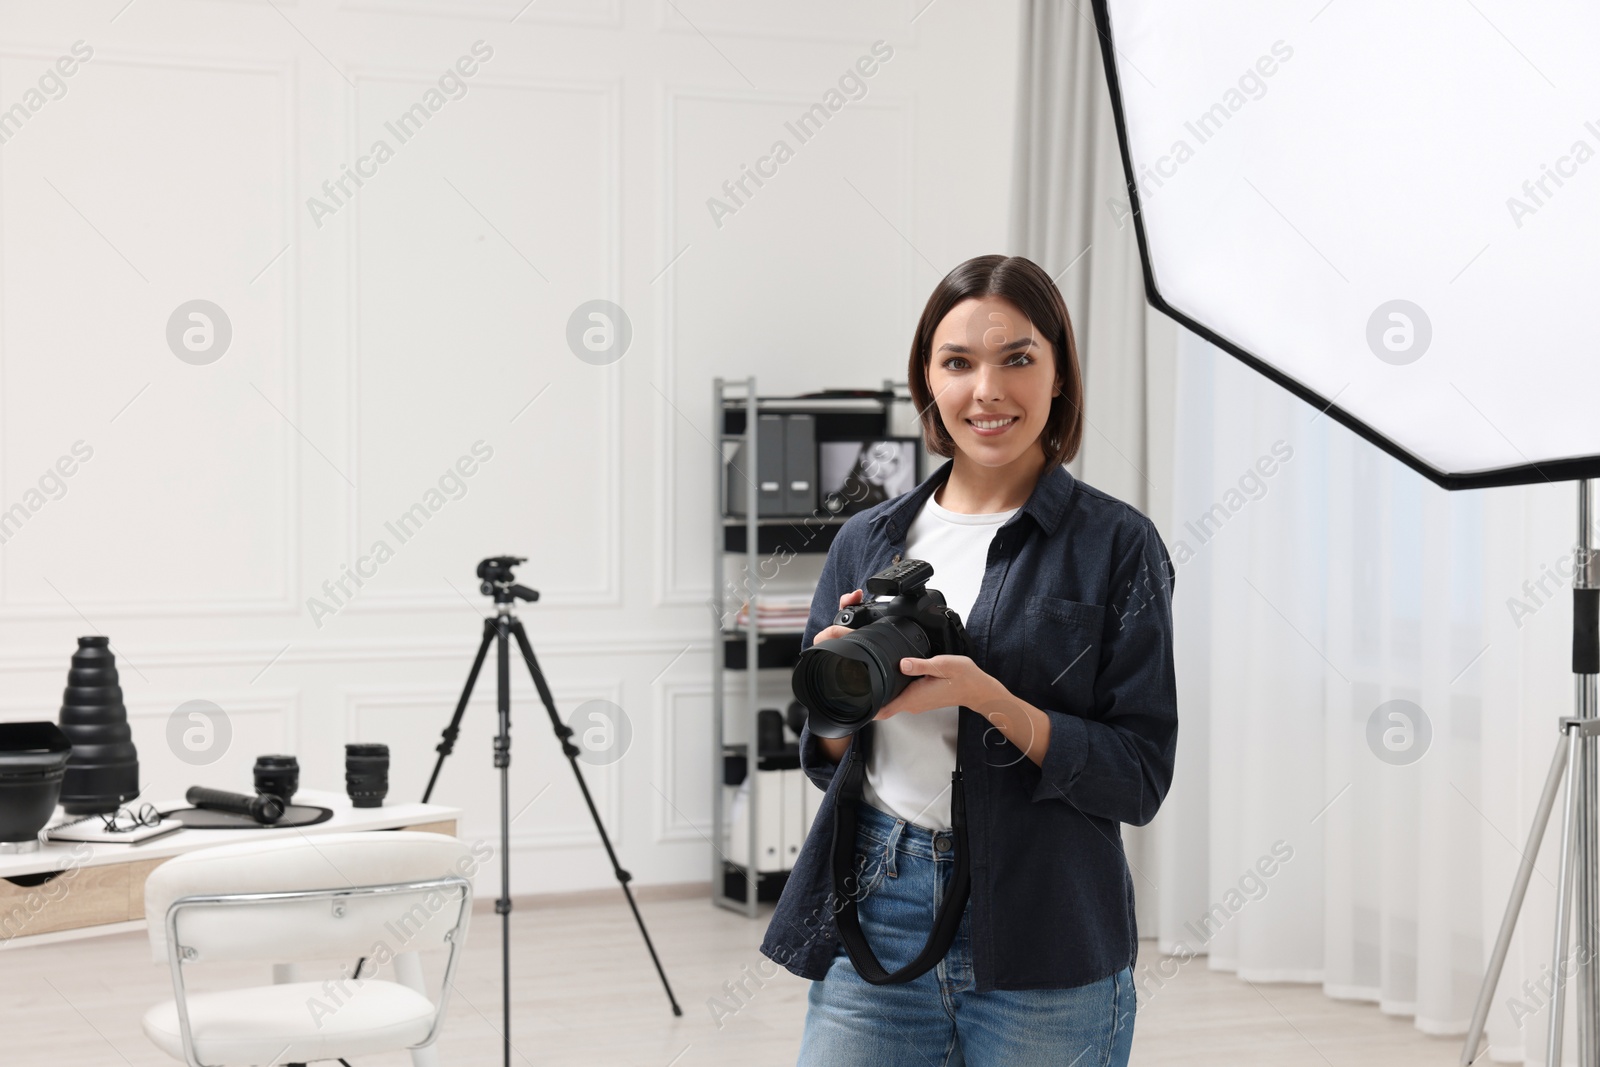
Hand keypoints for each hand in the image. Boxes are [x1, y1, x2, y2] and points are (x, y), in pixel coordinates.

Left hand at [814, 589, 999, 722]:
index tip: (852, 704)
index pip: (883, 710)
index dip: (866, 709)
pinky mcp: (921, 697)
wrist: (978, 689)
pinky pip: (900, 696)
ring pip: (890, 701)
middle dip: (867, 699)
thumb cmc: (963, 678)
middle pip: (883, 706)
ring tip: (867, 680)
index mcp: (913, 697)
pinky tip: (888, 678)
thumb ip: (920, 665)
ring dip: (879, 695)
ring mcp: (917, 702)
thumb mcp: (942, 665)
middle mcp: (912, 703)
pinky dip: (890, 691)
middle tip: (853, 686)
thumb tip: (902, 663)